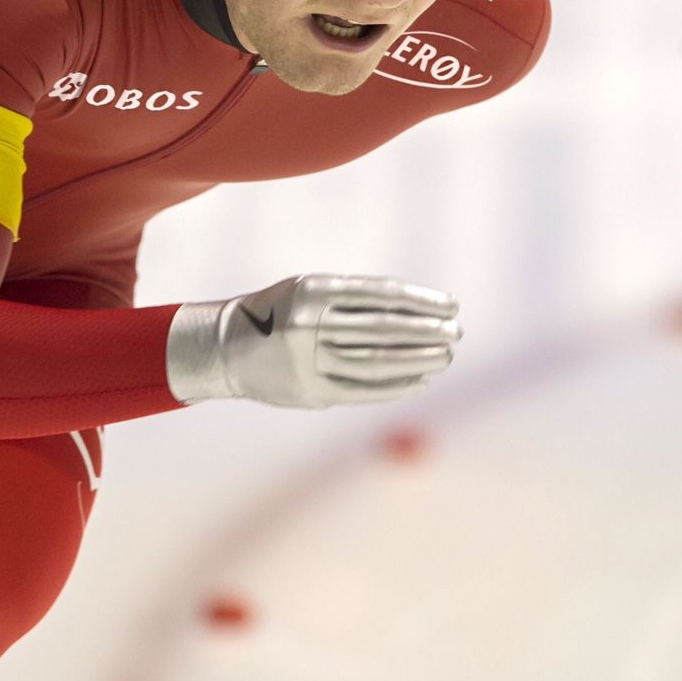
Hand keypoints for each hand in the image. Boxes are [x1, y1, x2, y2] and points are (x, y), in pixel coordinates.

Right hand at [165, 274, 460, 409]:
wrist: (225, 349)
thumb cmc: (279, 314)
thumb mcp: (308, 291)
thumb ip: (353, 299)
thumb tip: (417, 312)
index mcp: (314, 290)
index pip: (381, 294)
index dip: (421, 300)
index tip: (450, 306)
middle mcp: (310, 323)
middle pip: (384, 328)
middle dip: (426, 331)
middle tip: (456, 333)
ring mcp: (309, 359)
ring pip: (378, 361)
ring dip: (418, 360)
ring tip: (444, 357)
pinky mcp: (311, 390)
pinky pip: (364, 389)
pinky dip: (397, 386)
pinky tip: (420, 380)